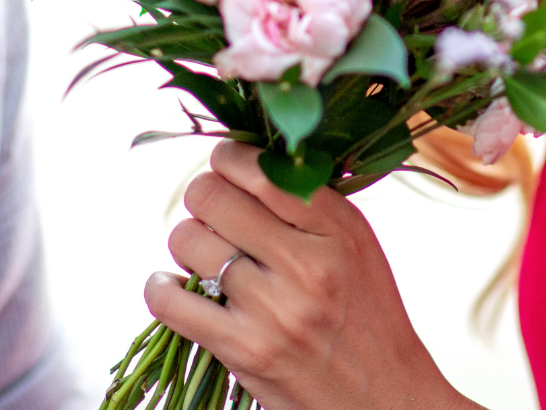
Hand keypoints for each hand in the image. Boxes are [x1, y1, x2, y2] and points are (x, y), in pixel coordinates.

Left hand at [146, 141, 481, 409]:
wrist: (384, 398)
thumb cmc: (368, 316)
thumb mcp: (357, 245)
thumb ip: (309, 200)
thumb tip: (247, 159)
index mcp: (338, 229)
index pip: (260, 169)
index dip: (228, 159)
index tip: (226, 167)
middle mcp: (306, 264)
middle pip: (212, 197)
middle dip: (203, 197)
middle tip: (212, 211)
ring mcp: (272, 309)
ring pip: (187, 240)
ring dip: (187, 242)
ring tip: (205, 254)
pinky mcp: (244, 350)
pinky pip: (170, 301)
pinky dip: (161, 289)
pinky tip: (174, 287)